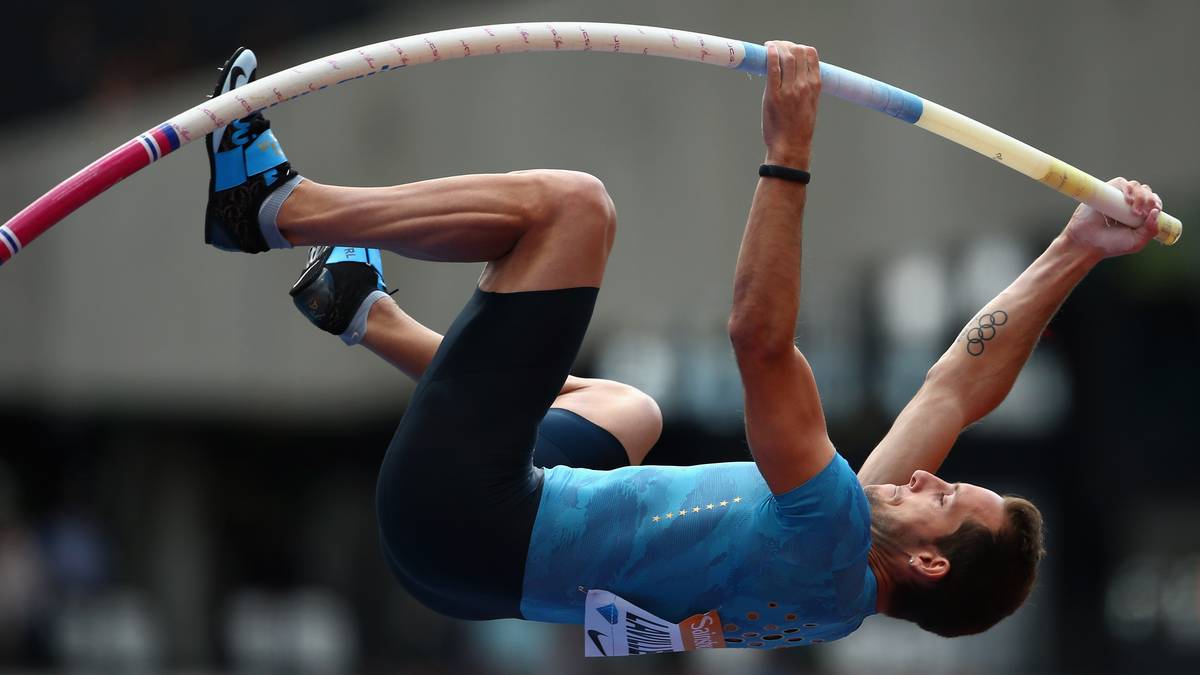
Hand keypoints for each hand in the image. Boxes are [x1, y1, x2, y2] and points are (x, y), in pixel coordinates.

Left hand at [761, 41, 820, 168]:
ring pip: (786, 57)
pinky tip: (767, 49)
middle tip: (776, 46)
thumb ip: (807, 88)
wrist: (791, 147)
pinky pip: (773, 69)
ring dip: (777, 46)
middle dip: (786, 44)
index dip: (800, 47)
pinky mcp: (774, 95)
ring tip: (769, 47)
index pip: (811, 54)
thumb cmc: (799, 128)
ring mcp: (789, 90)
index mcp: (815, 86)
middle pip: (798, 51)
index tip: (790, 48)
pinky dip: (770, 55)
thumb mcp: (811, 104)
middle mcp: (804, 85)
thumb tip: (797, 74)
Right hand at [1064, 178, 1161, 258]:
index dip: (1156, 202)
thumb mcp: (1136, 242)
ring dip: (1140, 194)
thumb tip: (1156, 211)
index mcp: (1137, 215)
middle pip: (1146, 191)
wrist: (1086, 243)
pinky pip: (1121, 182)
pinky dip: (1127, 187)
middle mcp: (1128, 204)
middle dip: (1148, 199)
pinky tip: (1127, 199)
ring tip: (1133, 210)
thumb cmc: (1109, 245)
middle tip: (1140, 213)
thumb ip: (1150, 230)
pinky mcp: (1105, 192)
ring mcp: (1116, 197)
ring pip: (1135, 185)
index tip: (1155, 210)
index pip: (1152, 202)